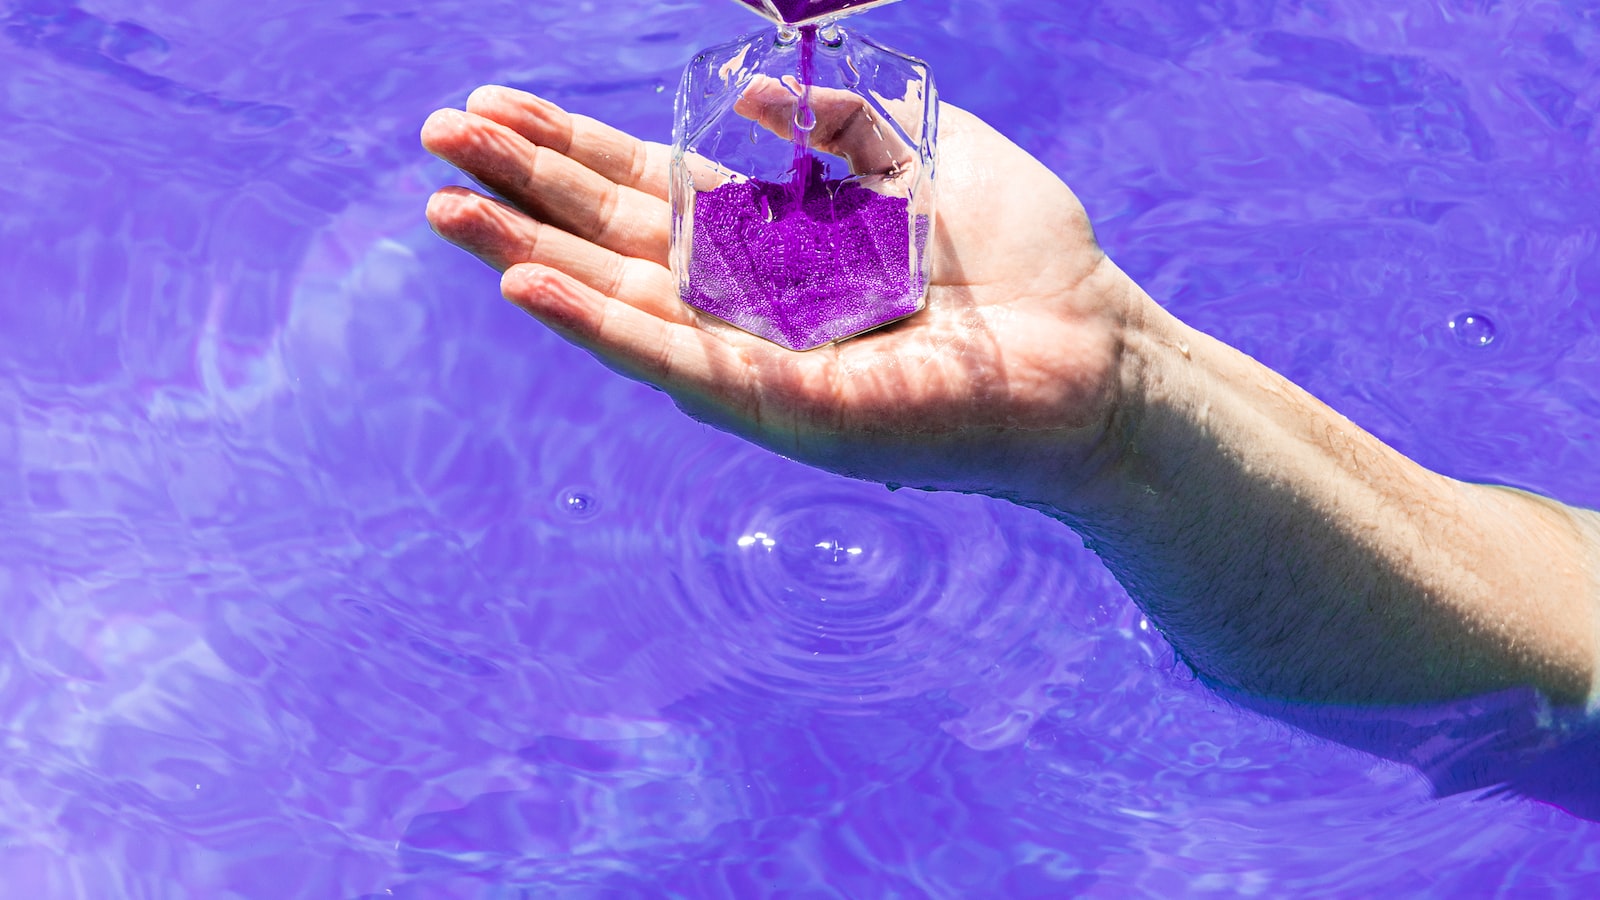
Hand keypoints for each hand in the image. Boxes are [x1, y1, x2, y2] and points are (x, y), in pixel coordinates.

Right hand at [421, 85, 1139, 499]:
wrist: (1097, 352)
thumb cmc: (1027, 261)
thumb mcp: (924, 155)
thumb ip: (836, 125)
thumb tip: (739, 95)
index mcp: (779, 242)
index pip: (651, 188)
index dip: (573, 148)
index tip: (497, 108)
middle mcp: (751, 302)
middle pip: (613, 235)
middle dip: (525, 187)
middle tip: (435, 139)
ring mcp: (757, 357)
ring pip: (619, 298)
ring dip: (527, 251)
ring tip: (444, 204)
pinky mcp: (778, 404)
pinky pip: (671, 359)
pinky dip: (595, 324)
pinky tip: (526, 283)